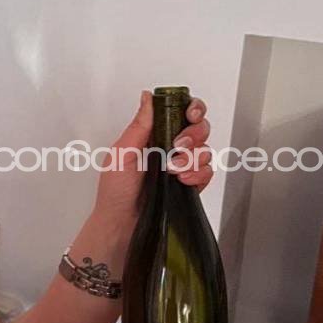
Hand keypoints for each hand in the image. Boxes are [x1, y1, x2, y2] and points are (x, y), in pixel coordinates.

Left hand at [96, 91, 213, 227]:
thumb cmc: (115, 191)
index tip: (190, 115)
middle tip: (178, 147)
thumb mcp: (123, 152)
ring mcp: (181, 167)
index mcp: (153, 135)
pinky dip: (197, 175)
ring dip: (192, 159)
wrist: (122, 225)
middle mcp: (170, 148)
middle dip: (193, 135)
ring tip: (173, 171)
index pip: (181, 113)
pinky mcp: (190, 185)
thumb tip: (148, 97)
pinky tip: (182, 181)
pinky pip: (207, 172)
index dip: (192, 109)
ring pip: (205, 151)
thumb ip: (140, 125)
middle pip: (200, 128)